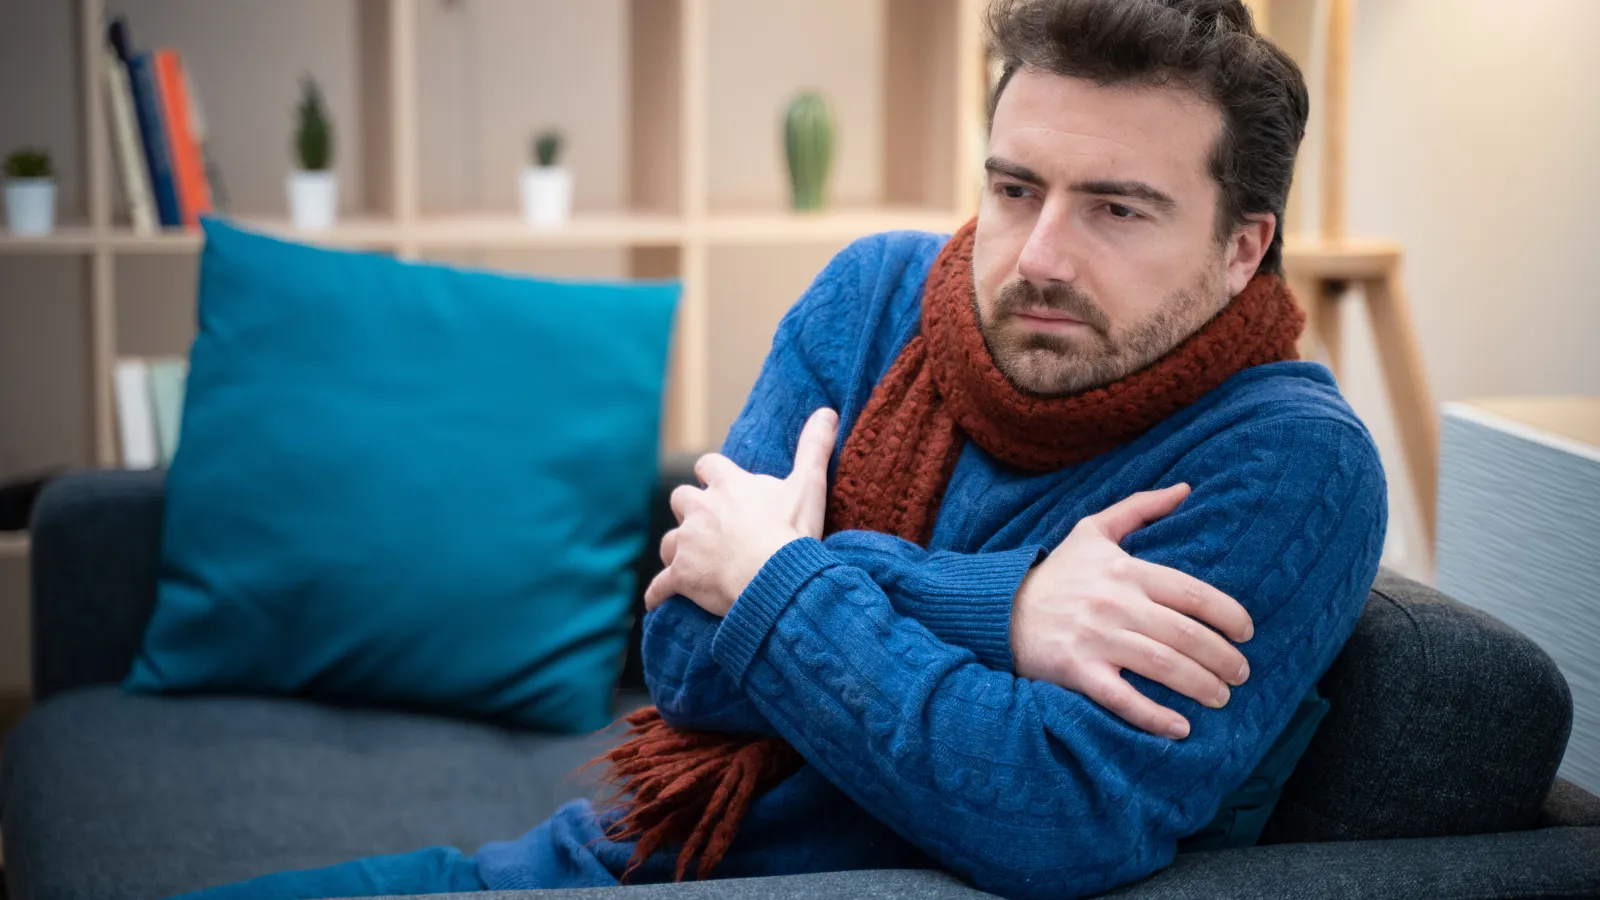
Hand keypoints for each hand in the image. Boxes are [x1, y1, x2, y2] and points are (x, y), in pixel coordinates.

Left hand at [644, 408, 837, 616]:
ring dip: (677, 548)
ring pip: (668, 541)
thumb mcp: (808, 486)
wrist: (774, 576)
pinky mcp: (680, 576)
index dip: (712, 473)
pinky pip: (659, 586)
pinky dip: (658, 593)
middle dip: (690, 509)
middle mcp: (701, 508)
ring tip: (692, 561)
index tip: (720, 483)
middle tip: (709, 524)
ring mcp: (687, 543)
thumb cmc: (791, 531)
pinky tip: (657, 602)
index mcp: (728, 485)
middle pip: (681, 498)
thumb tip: (827, 412)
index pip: (708, 465)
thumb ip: (814, 447)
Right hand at [1010, 484, 1254, 739]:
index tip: (1247, 633)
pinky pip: (1123, 698)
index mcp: (1125, 570)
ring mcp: (1096, 639)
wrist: (998, 609)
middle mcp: (1114, 604)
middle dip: (1224, 659)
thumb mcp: (1093, 531)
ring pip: (1164, 667)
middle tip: (1241, 674)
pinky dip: (1155, 717)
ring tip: (1222, 698)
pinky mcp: (1076, 670)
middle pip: (1187, 635)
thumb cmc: (1055, 573)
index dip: (1229, 615)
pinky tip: (1180, 728)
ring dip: (1202, 686)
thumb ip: (1140, 508)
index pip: (1193, 593)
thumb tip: (1185, 489)